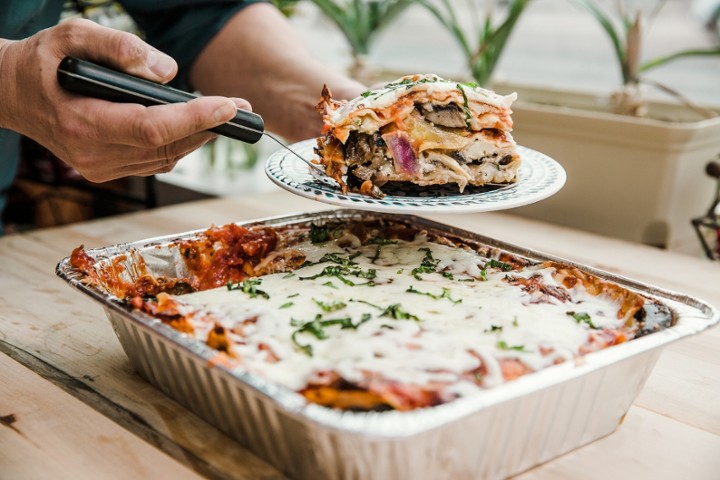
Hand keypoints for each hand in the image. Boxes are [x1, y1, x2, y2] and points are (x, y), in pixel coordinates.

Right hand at [0, 18, 250, 181]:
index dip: (194, 118)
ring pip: (166, 158)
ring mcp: (100, 168)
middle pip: (167, 147)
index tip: (229, 106)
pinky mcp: (108, 171)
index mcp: (82, 123)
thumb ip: (119, 47)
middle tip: (240, 108)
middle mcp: (93, 154)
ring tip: (224, 114)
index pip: (152, 128)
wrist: (12, 93)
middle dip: (209, 127)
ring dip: (198, 137)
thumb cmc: (43, 62)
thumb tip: (167, 72)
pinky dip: (179, 144)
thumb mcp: (73, 36)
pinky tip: (193, 126)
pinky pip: (155, 161)